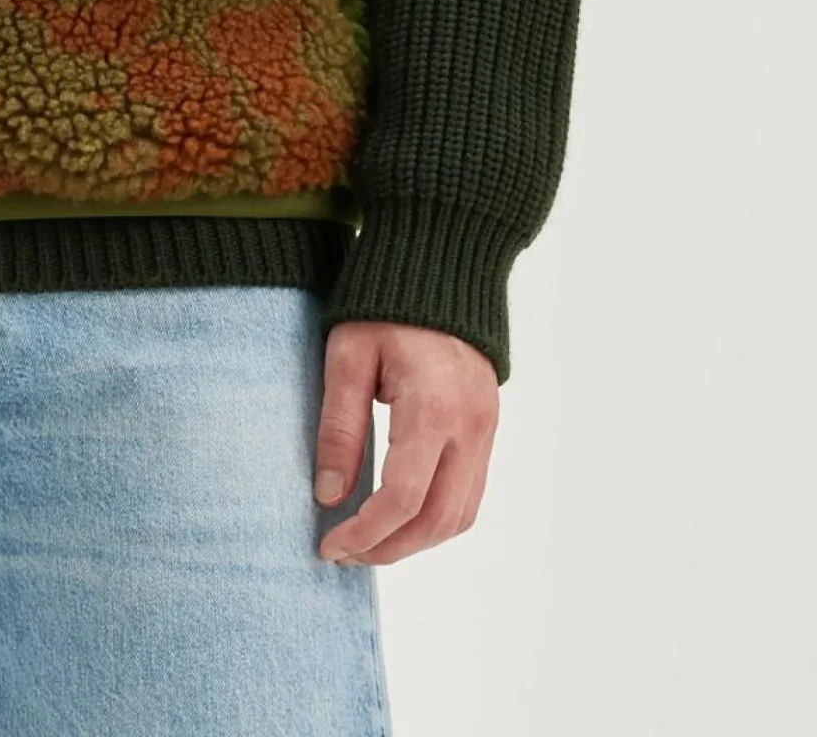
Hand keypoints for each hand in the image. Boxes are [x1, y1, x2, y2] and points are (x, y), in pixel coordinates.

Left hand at [313, 320, 498, 565]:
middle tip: (344, 552)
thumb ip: (340, 427)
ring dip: (416, 541)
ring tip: (369, 542)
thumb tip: (328, 496)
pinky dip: (438, 519)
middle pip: (437, 520)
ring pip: (460, 516)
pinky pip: (471, 495)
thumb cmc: (384, 307)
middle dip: (388, 548)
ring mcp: (486, 430)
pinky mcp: (488, 428)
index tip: (328, 545)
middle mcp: (470, 427)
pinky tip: (402, 517)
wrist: (440, 265)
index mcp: (432, 408)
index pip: (402, 498)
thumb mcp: (347, 356)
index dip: (364, 532)